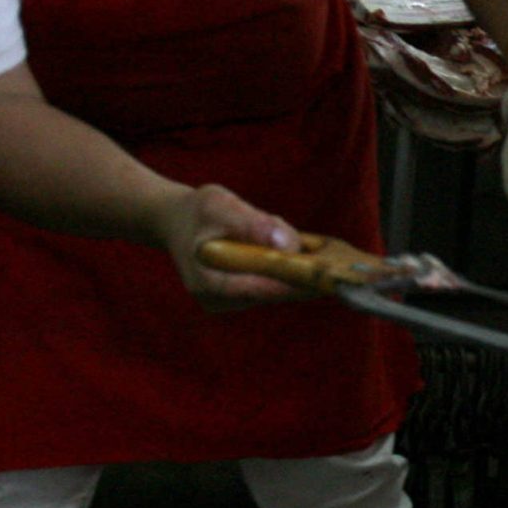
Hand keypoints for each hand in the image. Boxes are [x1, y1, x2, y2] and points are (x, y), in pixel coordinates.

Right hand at [148, 183, 308, 309]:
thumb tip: (287, 245)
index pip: (259, 289)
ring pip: (280, 285)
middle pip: (275, 290)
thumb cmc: (198, 211)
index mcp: (207, 284)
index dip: (295, 283)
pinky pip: (277, 282)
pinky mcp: (245, 297)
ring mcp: (233, 302)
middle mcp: (220, 301)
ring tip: (275, 233)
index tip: (328, 274)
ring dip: (291, 262)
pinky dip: (287, 264)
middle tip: (317, 247)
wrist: (179, 221)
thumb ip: (251, 224)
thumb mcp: (218, 205)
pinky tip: (281, 245)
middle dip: (299, 267)